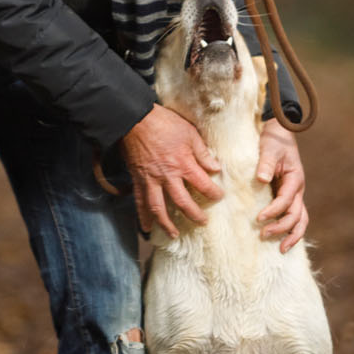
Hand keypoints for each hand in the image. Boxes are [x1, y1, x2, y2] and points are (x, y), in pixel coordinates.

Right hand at [121, 104, 222, 237]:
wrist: (135, 119)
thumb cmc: (164, 123)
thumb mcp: (189, 133)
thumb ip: (202, 152)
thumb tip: (216, 167)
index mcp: (183, 163)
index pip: (203, 184)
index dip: (213, 193)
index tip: (219, 196)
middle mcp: (168, 176)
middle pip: (183, 202)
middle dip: (194, 214)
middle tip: (202, 222)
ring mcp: (151, 180)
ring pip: (159, 208)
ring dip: (167, 223)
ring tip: (174, 234)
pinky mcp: (138, 180)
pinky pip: (140, 201)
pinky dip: (143, 216)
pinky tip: (147, 227)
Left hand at [256, 120, 307, 250]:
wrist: (279, 134)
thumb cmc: (274, 141)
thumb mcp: (269, 149)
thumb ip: (265, 163)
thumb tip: (261, 179)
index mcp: (295, 179)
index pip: (286, 201)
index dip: (273, 211)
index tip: (258, 218)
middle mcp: (298, 190)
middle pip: (296, 215)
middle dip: (282, 228)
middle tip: (263, 235)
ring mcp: (294, 195)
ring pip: (299, 220)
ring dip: (292, 235)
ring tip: (280, 249)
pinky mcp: (288, 196)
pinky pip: (292, 216)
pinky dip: (289, 229)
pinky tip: (280, 239)